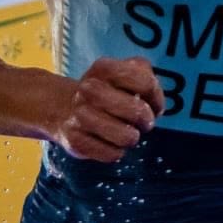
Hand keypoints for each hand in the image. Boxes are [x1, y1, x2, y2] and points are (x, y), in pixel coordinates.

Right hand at [48, 55, 162, 162]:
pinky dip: (116, 152)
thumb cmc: (107, 92)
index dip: (156, 98)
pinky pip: (112, 154)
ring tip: (126, 132)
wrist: (66, 109)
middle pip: (138, 112)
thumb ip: (146, 77)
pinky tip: (110, 143)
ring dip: (132, 137)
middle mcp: (89, 89)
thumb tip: (155, 105)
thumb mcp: (125, 72)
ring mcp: (80, 115)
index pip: (146, 84)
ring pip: (126, 137)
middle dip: (146, 120)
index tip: (153, 104)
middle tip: (142, 122)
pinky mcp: (75, 140)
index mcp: (104, 68)